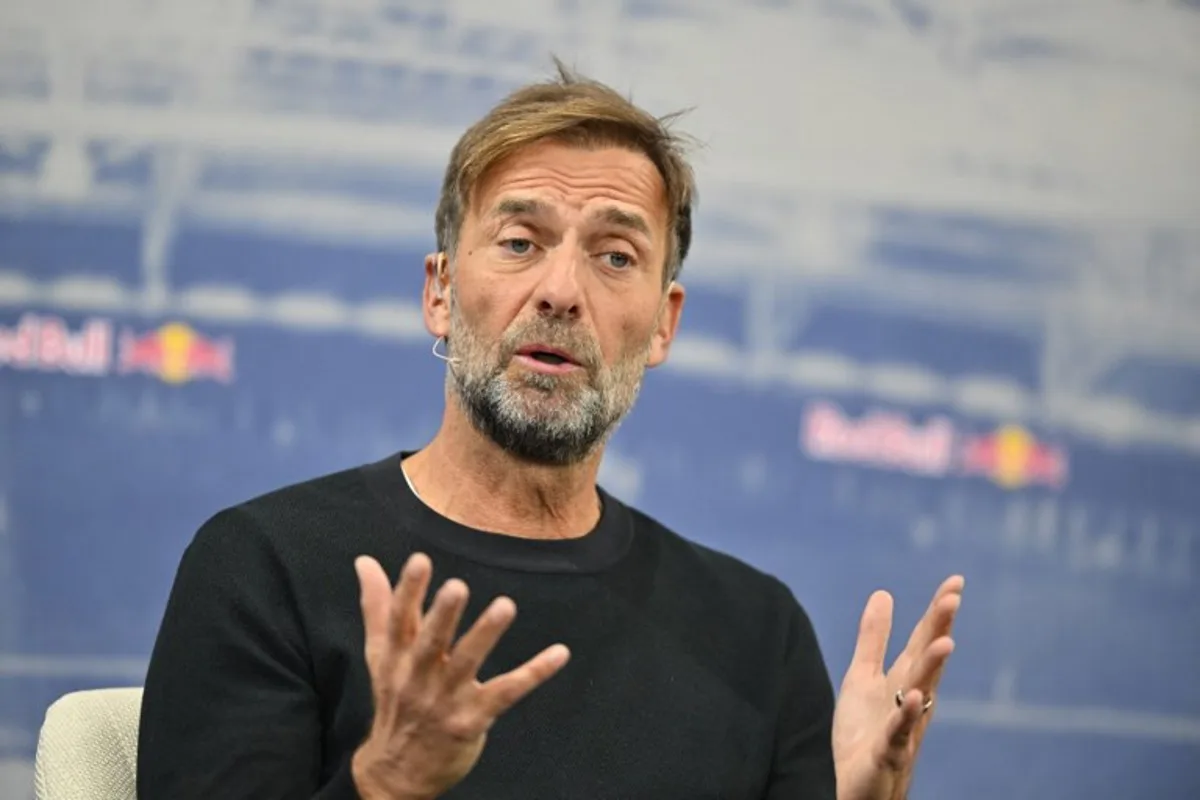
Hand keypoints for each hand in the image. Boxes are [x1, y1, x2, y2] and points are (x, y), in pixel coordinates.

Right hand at [350, 553, 570, 799]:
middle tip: (457, 586)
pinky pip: (506, 693)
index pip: (398, 620)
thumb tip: (365, 561)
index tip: (420, 560)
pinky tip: (559, 653)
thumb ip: (378, 607)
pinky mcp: (472, 720)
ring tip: (504, 606)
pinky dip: (534, 673)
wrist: (396, 773)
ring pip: (467, 664)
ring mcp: (446, 700)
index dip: (408, 590)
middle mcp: (418, 677)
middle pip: (430, 643)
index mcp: (396, 658)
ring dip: (485, 635)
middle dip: (442, 615)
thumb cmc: (394, 701)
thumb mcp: (381, 656)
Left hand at [831, 575, 963, 799]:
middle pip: (927, 661)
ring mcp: (902, 729)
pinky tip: (913, 694)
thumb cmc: (864, 734)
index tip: (955, 581)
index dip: (937, 612)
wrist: (855, 786)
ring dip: (933, 668)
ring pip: (921, 695)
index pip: (924, 641)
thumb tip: (884, 592)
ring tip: (946, 641)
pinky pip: (898, 734)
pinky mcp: (886, 755)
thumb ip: (873, 639)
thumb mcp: (863, 678)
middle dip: (939, 630)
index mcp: (904, 682)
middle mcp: (912, 703)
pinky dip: (906, 714)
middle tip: (954, 597)